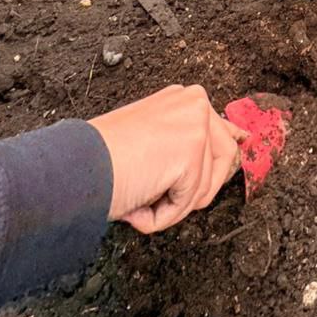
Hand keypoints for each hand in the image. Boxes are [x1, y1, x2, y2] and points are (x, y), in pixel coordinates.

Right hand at [90, 85, 246, 233]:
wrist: (77, 168)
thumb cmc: (103, 159)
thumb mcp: (153, 139)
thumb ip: (187, 137)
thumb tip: (235, 140)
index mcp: (184, 98)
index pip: (221, 126)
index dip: (228, 145)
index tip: (240, 144)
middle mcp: (194, 102)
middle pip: (225, 159)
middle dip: (194, 190)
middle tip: (157, 197)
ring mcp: (196, 124)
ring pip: (206, 188)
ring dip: (173, 206)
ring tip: (139, 197)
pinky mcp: (192, 152)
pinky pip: (187, 204)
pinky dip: (161, 218)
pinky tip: (136, 204)